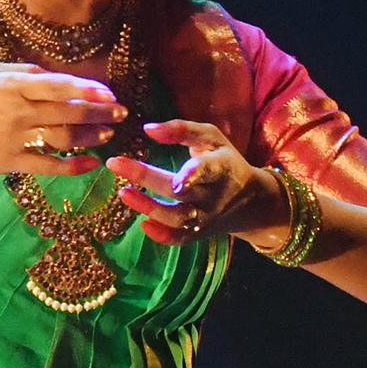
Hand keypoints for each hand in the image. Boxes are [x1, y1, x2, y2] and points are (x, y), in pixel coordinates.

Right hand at [0, 61, 128, 186]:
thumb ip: (19, 70)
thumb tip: (51, 74)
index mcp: (11, 84)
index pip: (58, 85)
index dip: (88, 89)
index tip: (109, 93)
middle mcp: (16, 109)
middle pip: (68, 111)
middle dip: (99, 112)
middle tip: (121, 114)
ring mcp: (14, 138)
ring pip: (63, 137)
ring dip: (90, 136)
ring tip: (108, 135)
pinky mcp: (9, 162)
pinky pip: (48, 165)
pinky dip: (72, 165)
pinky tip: (89, 164)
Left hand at [108, 119, 289, 246]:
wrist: (251, 200)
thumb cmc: (225, 160)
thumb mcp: (211, 137)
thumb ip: (181, 130)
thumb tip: (147, 129)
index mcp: (221, 166)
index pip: (209, 169)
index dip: (194, 173)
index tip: (177, 175)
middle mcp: (213, 195)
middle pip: (181, 191)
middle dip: (147, 178)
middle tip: (115, 163)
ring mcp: (206, 217)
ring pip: (177, 218)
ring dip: (148, 207)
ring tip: (123, 193)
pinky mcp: (200, 233)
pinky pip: (181, 239)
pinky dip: (162, 236)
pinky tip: (142, 224)